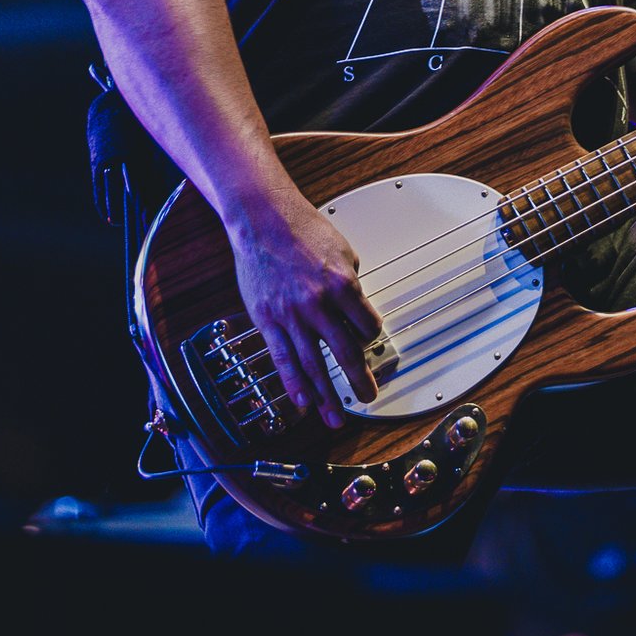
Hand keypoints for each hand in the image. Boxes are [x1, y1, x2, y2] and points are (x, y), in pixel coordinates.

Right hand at [228, 194, 380, 429]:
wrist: (264, 219)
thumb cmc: (303, 230)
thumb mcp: (343, 252)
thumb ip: (349, 285)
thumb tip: (355, 309)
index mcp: (343, 285)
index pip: (368, 326)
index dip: (372, 337)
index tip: (370, 343)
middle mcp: (318, 304)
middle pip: (345, 353)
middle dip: (359, 380)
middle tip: (369, 397)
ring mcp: (291, 314)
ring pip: (313, 364)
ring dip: (326, 395)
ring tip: (335, 417)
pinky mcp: (268, 319)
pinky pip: (282, 358)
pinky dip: (294, 383)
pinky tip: (303, 401)